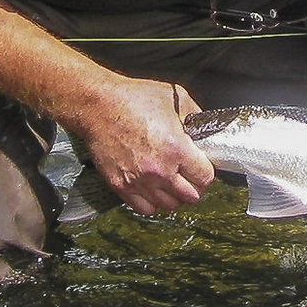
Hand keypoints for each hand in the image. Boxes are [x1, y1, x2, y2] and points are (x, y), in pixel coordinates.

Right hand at [75, 79, 214, 215]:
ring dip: (175, 196)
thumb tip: (206, 131)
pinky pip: (145, 208)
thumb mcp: (177, 97)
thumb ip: (196, 117)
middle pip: (190, 196)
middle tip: (192, 176)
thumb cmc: (134, 98)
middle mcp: (160, 170)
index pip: (205, 177)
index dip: (207, 171)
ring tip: (174, 183)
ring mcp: (139, 181)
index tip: (203, 166)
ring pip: (169, 205)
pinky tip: (155, 188)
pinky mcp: (121, 186)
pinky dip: (153, 202)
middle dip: (196, 186)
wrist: (99, 105)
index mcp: (177, 149)